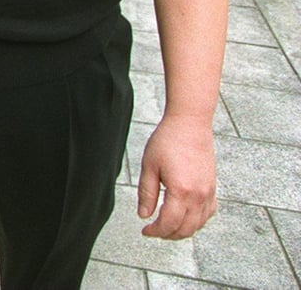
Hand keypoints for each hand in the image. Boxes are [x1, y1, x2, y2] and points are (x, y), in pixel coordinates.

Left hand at [138, 114, 216, 238]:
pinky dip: (197, 221)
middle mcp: (199, 196)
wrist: (190, 124)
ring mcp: (209, 193)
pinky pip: (208, 213)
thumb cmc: (167, 141)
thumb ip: (146, 193)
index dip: (155, 231)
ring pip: (198, 224)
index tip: (145, 231)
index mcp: (181, 191)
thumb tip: (144, 215)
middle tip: (153, 231)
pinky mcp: (213, 188)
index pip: (169, 223)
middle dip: (168, 234)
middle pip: (185, 229)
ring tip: (166, 226)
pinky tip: (185, 217)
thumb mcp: (149, 166)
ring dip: (182, 231)